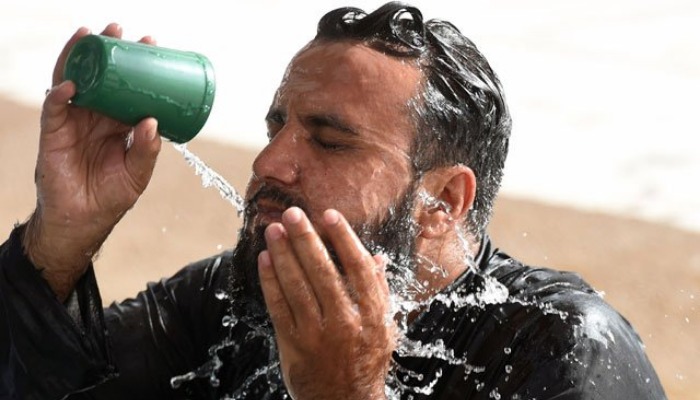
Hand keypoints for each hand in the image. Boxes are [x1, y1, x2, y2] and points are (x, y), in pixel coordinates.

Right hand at [22, 24, 161, 299]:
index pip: (127, 88)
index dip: (136, 68)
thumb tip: (152, 121)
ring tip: (90, 37)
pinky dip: (61, 95)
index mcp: (118, 123)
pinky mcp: (54, 133)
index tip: (151, 46)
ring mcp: (74, 122)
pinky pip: (55, 109)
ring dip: (80, 59)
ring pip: (75, 82)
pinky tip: (71, 84)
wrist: (82, 221)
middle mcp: (96, 117)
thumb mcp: (138, 174)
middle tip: (120, 31)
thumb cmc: (111, 197)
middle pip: (101, 78)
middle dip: (108, 53)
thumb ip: (147, 149)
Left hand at [258, 207, 394, 398]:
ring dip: (283, 254)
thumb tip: (376, 258)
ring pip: (297, 286)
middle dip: (305, 238)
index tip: (329, 215)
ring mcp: (317, 334)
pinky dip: (270, 281)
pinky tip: (264, 260)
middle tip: (292, 213)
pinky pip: (279, 307)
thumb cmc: (366, 360)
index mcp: (372, 315)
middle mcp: (346, 322)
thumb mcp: (383, 327)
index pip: (358, 268)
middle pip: (323, 272)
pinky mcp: (294, 344)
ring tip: (273, 230)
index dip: (343, 238)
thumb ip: (378, 292)